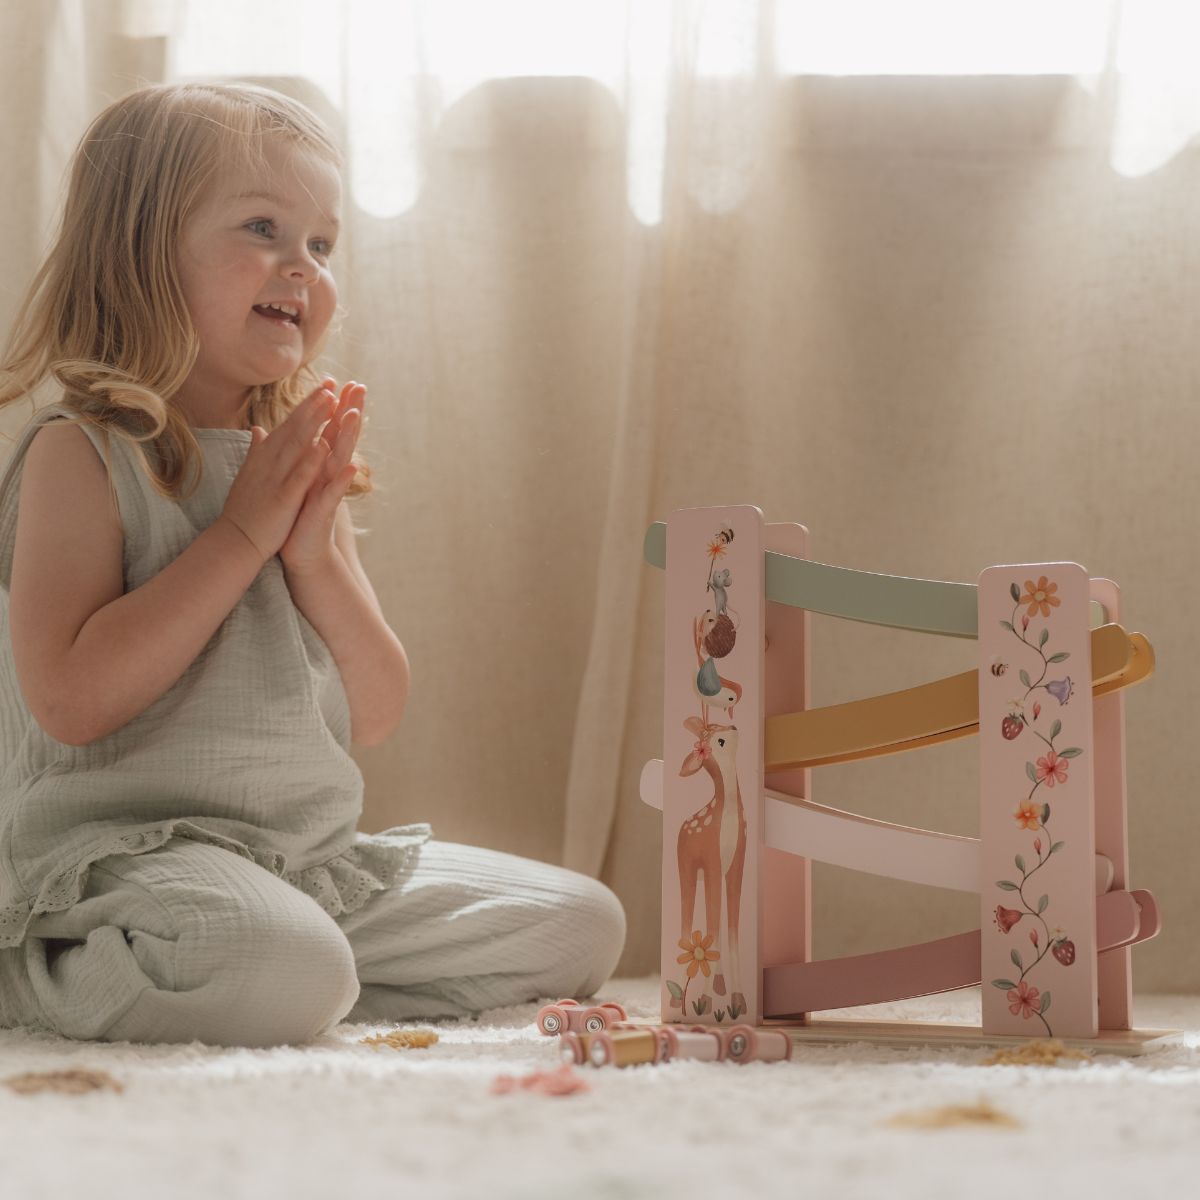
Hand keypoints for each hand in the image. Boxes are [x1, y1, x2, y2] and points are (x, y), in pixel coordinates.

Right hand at [217, 383, 340, 563]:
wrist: (235, 540)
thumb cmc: (246, 508)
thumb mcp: (251, 473)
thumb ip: (257, 449)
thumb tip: (258, 429)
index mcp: (265, 456)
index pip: (289, 425)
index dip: (307, 404)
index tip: (324, 386)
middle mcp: (269, 461)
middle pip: (294, 427)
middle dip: (313, 404)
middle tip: (331, 383)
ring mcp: (276, 478)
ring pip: (297, 444)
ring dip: (314, 421)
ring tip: (331, 402)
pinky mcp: (282, 497)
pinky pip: (298, 476)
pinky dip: (310, 461)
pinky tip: (324, 446)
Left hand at [278, 377, 365, 574]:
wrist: (301, 550)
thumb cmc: (298, 515)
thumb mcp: (298, 479)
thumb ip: (301, 456)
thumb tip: (305, 436)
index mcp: (318, 464)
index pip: (330, 429)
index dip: (336, 406)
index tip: (341, 380)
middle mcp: (328, 473)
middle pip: (342, 437)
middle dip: (351, 411)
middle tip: (360, 386)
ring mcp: (329, 490)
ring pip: (341, 458)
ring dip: (350, 437)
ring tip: (356, 415)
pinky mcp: (325, 510)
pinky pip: (335, 493)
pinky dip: (343, 481)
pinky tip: (352, 466)